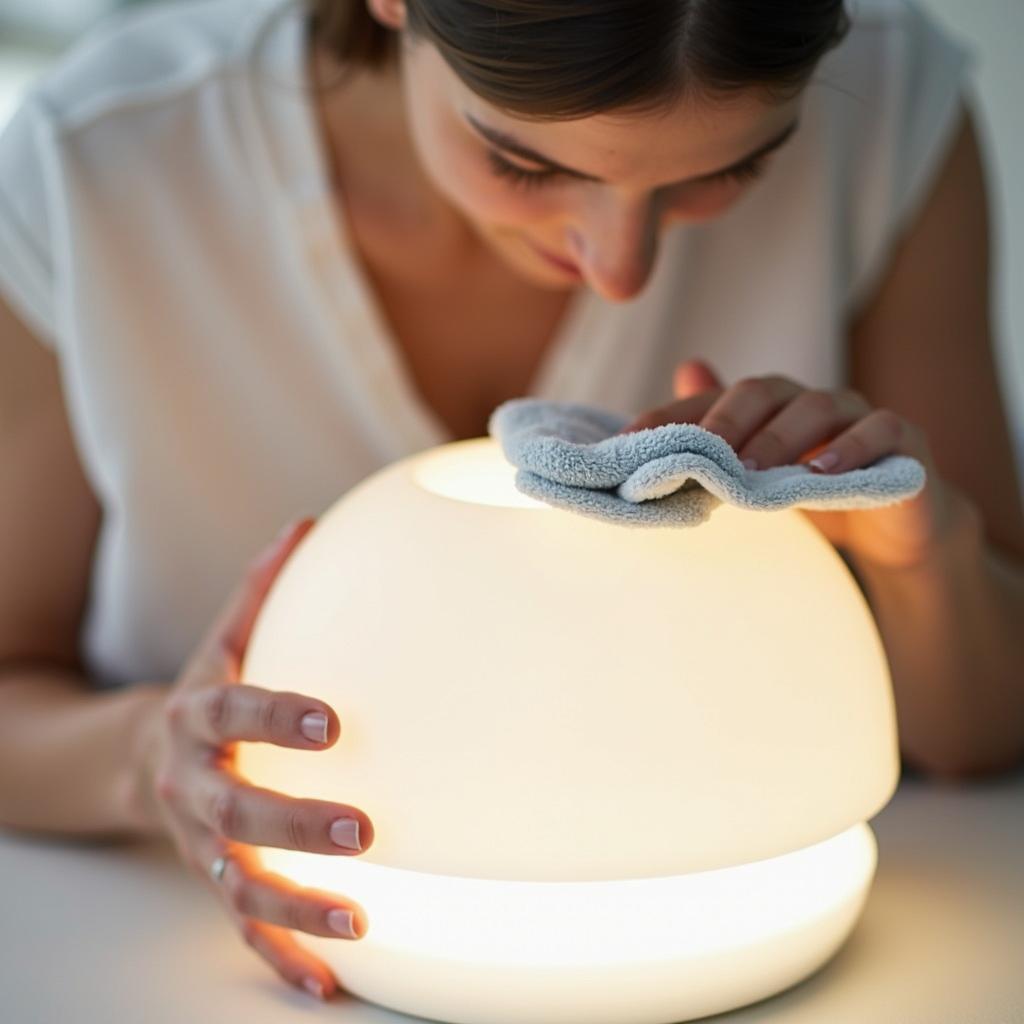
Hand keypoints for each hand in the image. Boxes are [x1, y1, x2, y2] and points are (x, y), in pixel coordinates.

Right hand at [132, 517, 372, 1001]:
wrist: (149, 755)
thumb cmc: (211, 689)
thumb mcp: (226, 638)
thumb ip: (263, 589)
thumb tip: (308, 523)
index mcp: (199, 716)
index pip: (235, 711)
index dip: (278, 715)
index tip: (333, 721)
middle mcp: (194, 786)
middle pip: (237, 810)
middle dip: (296, 822)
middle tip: (364, 830)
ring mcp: (202, 842)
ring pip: (240, 884)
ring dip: (297, 908)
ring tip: (360, 922)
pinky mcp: (217, 879)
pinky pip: (246, 929)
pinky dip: (284, 957)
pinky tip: (331, 983)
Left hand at [617, 359, 974, 570]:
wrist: (894, 527)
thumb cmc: (812, 496)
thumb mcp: (754, 482)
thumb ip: (710, 456)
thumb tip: (648, 434)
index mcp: (763, 406)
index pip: (707, 401)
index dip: (668, 418)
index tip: (627, 445)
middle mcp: (804, 400)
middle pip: (760, 392)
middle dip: (724, 423)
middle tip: (699, 458)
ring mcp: (856, 415)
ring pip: (817, 407)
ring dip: (779, 438)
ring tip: (751, 472)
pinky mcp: (901, 440)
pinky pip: (879, 431)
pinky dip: (850, 449)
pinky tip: (821, 473)